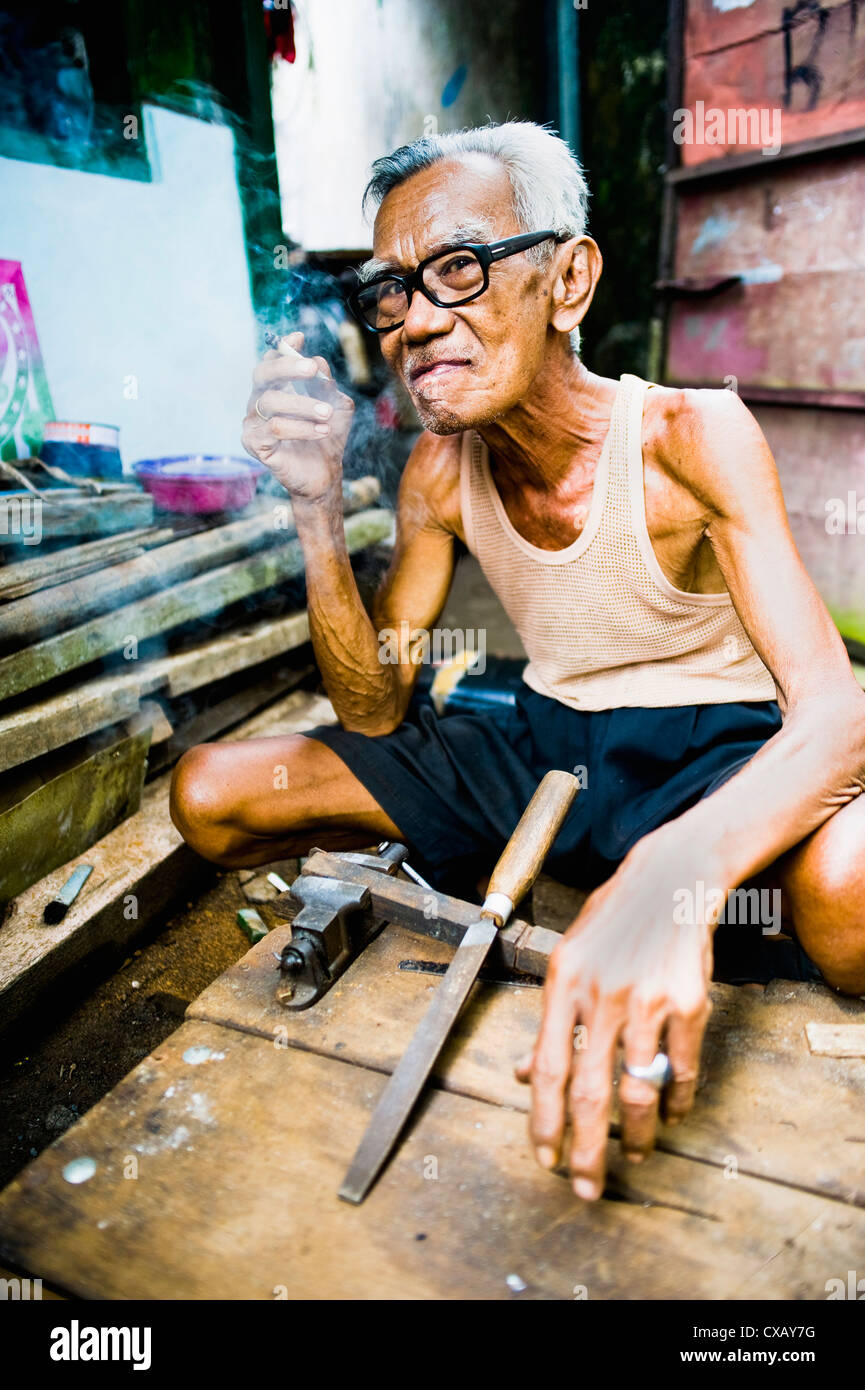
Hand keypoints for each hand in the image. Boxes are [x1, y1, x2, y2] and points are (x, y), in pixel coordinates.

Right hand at [242, 331, 354, 501]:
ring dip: (304, 405)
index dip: (283, 348)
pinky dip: (301, 428)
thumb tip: (318, 361)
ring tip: (327, 415)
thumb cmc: (327, 438)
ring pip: (271, 402)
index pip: (272, 361)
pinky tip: (321, 432)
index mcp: (276, 389)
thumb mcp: (336, 406)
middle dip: (287, 367)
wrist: (325, 475)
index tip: (299, 337)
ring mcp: (254, 423)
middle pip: (262, 374)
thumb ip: (327, 385)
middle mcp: (260, 402)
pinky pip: (274, 428)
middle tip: (311, 369)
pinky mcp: (254, 444)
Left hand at [516, 835, 714, 1199]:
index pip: (549, 1069)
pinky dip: (677, 1102)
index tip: (545, 1159)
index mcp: (564, 985)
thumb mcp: (568, 959)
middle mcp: (603, 996)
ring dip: (638, 1136)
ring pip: (640, 1091)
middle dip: (586, 1150)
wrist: (670, 879)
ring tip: (635, 1156)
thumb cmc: (612, 921)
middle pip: (591, 1093)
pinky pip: (682, 1070)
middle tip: (585, 1187)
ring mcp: (648, 1001)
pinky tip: (671, 1114)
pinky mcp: (689, 1003)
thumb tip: (527, 1076)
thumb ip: (551, 1020)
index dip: (545, 1122)